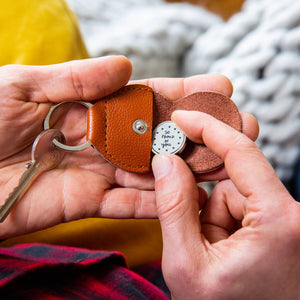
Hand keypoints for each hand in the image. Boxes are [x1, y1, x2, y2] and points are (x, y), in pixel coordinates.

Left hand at [0, 56, 255, 239]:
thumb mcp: (20, 86)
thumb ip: (74, 79)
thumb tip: (125, 66)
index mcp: (85, 107)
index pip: (141, 97)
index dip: (178, 91)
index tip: (215, 86)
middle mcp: (98, 140)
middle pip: (154, 134)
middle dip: (194, 129)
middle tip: (235, 122)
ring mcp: (95, 173)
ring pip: (149, 170)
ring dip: (185, 167)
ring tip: (223, 160)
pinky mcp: (87, 203)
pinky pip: (128, 202)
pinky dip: (156, 200)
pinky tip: (188, 196)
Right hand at [152, 111, 299, 298]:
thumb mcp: (187, 266)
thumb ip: (173, 208)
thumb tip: (166, 162)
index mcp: (279, 220)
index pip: (241, 153)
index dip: (208, 128)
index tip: (183, 117)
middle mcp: (289, 215)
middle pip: (232, 176)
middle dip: (203, 196)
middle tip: (186, 215)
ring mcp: (282, 221)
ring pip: (230, 193)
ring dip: (210, 215)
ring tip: (206, 250)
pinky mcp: (272, 227)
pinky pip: (235, 207)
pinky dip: (218, 222)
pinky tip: (216, 248)